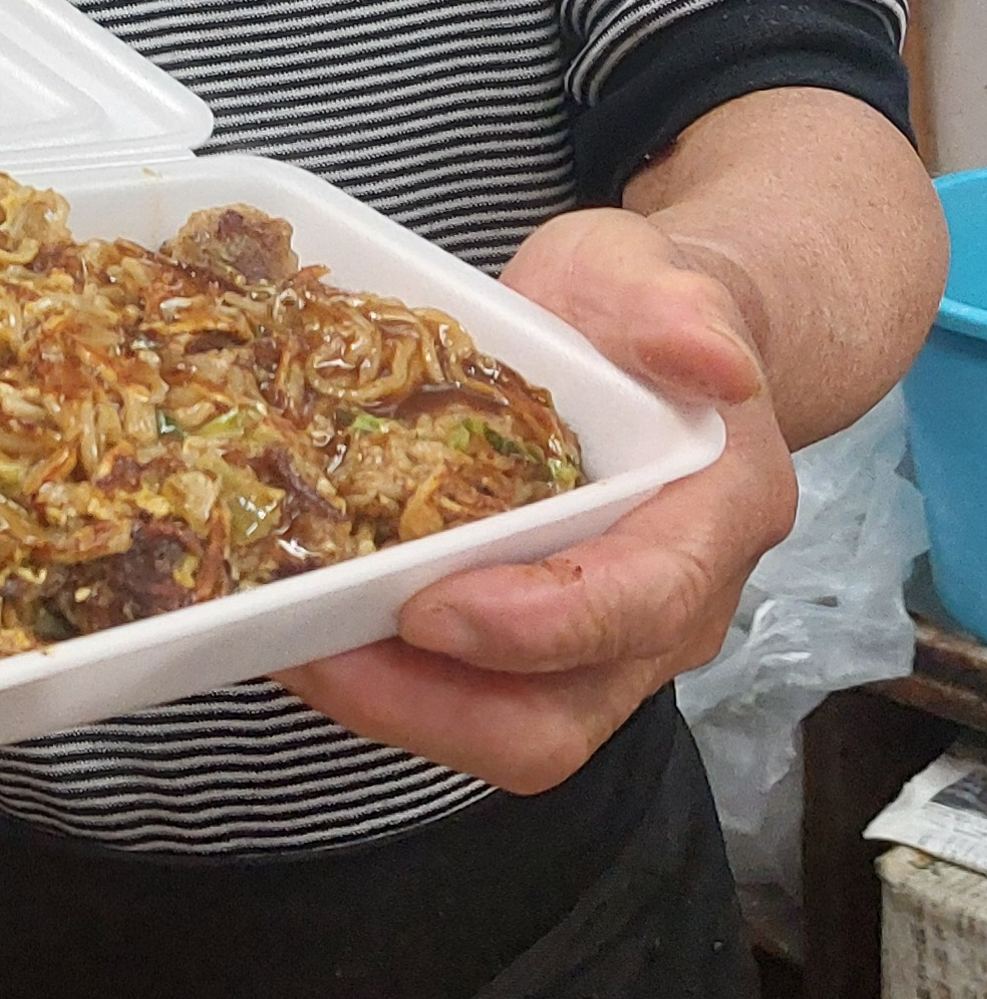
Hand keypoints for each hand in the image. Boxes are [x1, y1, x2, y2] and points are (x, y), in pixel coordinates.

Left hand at [279, 207, 796, 793]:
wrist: (637, 335)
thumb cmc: (635, 306)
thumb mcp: (649, 271)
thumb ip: (678, 305)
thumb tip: (713, 360)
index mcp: (709, 521)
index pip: (636, 606)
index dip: (536, 624)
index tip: (428, 609)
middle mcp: (663, 611)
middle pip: (559, 717)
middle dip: (434, 705)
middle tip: (318, 650)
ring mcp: (595, 642)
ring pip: (500, 727)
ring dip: (388, 705)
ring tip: (285, 643)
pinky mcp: (527, 642)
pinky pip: (460, 695)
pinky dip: (380, 680)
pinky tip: (299, 627)